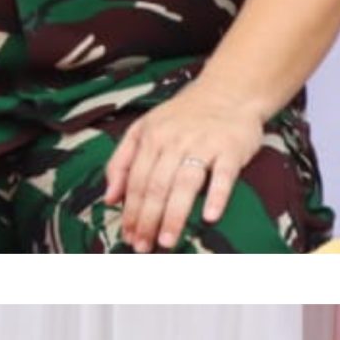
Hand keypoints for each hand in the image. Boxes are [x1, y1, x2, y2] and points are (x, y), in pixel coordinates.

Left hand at [101, 86, 273, 253]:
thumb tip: (109, 198)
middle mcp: (175, 141)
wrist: (229, 92)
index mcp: (151, 138)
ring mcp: (204, 144)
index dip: (130, 211)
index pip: (136, 181)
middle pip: (156, 186)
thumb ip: (121, 161)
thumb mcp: (144, 130)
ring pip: (184, 184)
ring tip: (167, 241)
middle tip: (143, 246)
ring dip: (174, 215)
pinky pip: (223, 175)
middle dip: (147, 219)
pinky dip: (217, 196)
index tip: (128, 236)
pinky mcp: (231, 148)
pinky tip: (210, 217)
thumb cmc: (184, 116)